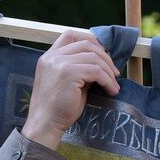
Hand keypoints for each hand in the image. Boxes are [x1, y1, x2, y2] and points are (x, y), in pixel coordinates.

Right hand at [21, 29, 120, 149]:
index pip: (70, 35)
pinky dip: (108, 80)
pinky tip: (111, 90)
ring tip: (114, 85)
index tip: (103, 56)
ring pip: (93, 57)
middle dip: (105, 57)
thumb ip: (80, 69)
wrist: (45, 124)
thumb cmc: (57, 108)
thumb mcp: (67, 82)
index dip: (90, 41)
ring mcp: (59, 63)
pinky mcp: (69, 73)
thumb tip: (102, 63)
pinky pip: (96, 71)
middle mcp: (52, 56)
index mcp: (49, 56)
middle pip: (86, 43)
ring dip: (108, 71)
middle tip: (114, 73)